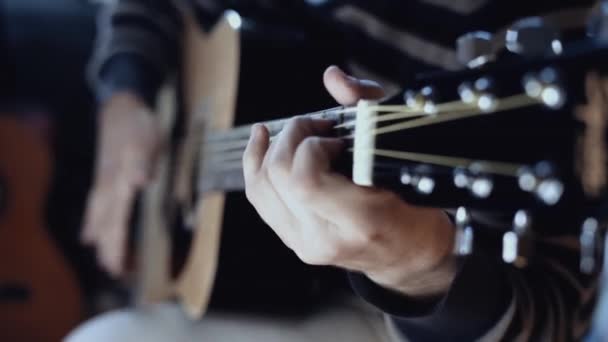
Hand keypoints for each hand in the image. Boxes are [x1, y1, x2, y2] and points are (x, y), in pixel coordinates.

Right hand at [82, 92, 160, 275]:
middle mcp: (108, 185)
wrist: (122, 106)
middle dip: (111, 248)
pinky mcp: (104, 178)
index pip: (119, 219)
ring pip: (100, 217)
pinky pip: (95, 206)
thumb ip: (143, 161)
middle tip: (114, 272)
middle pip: (107, 223)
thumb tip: (140, 182)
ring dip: (102, 239)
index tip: (118, 264)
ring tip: (103, 260)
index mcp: (121, 180)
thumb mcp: (148, 139)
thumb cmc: (139, 124)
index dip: (118, 242)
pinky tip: (89, 235)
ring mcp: (104, 182)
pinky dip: (92, 222)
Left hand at [243, 66, 456, 296]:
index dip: (311, 146)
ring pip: (260, 187)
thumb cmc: (416, 204)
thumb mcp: (403, 155)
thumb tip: (332, 77)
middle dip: (291, 138)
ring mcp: (304, 243)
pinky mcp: (292, 240)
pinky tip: (263, 140)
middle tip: (316, 127)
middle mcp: (326, 239)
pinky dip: (256, 164)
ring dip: (271, 148)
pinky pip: (259, 198)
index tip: (335, 137)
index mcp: (361, 222)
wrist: (409, 254)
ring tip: (295, 132)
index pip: (305, 181)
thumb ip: (367, 110)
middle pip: (277, 179)